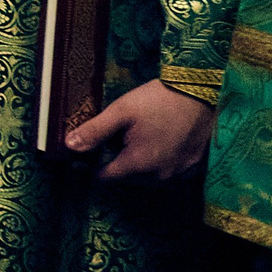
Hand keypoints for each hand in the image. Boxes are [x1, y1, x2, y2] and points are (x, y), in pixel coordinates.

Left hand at [65, 79, 216, 181]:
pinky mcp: (195, 167)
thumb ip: (94, 132)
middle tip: (119, 136)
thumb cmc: (159, 100)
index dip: (93, 165)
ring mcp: (180, 174)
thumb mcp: (121, 111)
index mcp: (139, 164)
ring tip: (139, 136)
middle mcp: (160, 177)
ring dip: (139, 163)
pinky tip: (159, 140)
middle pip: (126, 177)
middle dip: (117, 161)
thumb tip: (69, 147)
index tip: (92, 149)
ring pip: (147, 177)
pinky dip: (159, 161)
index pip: (105, 177)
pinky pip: (168, 172)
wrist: (202, 93)